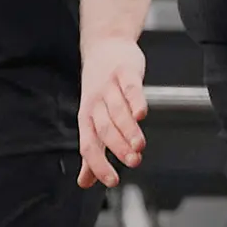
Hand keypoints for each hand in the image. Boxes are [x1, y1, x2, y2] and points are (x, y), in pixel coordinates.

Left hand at [77, 37, 147, 187]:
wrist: (105, 44)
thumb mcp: (92, 118)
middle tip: (133, 162)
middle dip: (118, 147)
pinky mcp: (124, 71)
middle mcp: (95, 102)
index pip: (88, 145)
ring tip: (140, 145)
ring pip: (117, 110)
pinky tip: (142, 114)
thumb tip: (85, 182)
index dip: (98, 164)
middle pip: (104, 128)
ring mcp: (109, 86)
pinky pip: (129, 87)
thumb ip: (92, 151)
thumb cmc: (101, 87)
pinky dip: (135, 100)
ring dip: (128, 129)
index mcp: (87, 117)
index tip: (112, 181)